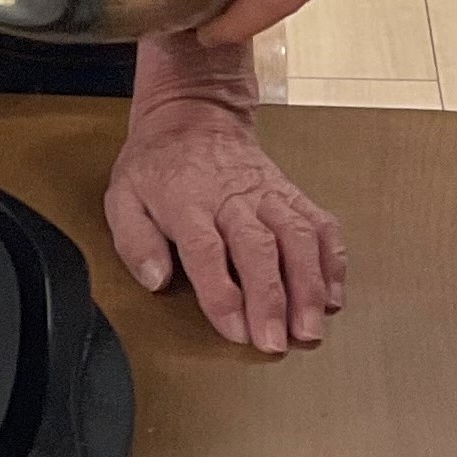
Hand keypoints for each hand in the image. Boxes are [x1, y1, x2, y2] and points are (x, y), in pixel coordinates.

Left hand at [106, 96, 345, 352]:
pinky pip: (321, 225)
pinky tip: (333, 296)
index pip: (206, 250)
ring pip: (297, 237)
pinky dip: (333, 261)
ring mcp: (268, 194)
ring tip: (310, 328)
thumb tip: (155, 279)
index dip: (222, 293)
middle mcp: (232, 197)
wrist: (193, 114)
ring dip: (308, 285)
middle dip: (271, 299)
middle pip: (258, 248)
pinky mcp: (292, 193)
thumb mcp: (123, 196)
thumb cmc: (158, 165)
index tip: (235, 330)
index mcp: (186, 201)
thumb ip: (134, 241)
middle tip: (276, 342)